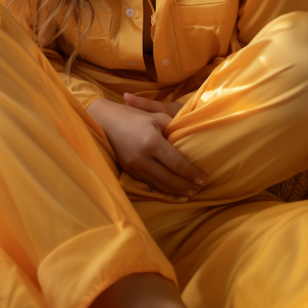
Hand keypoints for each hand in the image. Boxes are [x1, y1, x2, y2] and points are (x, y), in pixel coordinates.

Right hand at [86, 96, 206, 195]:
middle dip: (187, 185)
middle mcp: (142, 158)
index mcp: (152, 142)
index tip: (203, 177)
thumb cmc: (133, 115)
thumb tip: (190, 142)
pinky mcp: (129, 172)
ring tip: (190, 191)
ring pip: (160, 185)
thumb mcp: (156, 116)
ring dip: (176, 190)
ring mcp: (134, 167)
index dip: (191, 172)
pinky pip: (150, 184)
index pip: (177, 163)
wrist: (104, 121)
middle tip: (200, 187)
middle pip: (169, 179)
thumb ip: (173, 128)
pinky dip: (163, 190)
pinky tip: (173, 191)